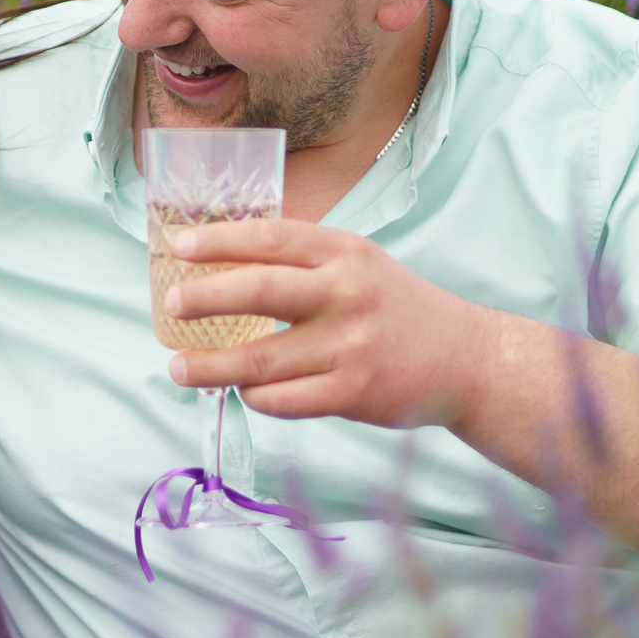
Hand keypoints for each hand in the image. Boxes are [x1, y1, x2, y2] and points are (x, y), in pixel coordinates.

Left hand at [160, 218, 497, 427]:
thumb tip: (221, 261)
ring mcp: (351, 345)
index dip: (219, 240)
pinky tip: (243, 391)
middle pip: (258, 290)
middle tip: (171, 306)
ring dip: (210, 366)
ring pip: (260, 359)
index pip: (271, 237)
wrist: (467, 360)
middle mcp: (347, 293)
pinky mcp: (354, 393)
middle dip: (204, 298)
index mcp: (345, 252)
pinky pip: (283, 399)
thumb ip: (304, 261)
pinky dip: (254, 396)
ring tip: (179, 366)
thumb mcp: (360, 264)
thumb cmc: (398, 309)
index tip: (180, 246)